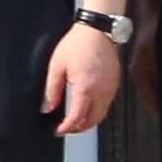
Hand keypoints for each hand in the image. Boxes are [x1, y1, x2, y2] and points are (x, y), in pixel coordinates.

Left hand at [45, 21, 123, 135]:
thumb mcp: (56, 66)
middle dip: (78, 128)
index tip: (58, 130)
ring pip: (101, 114)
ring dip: (88, 121)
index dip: (67, 127)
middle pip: (92, 120)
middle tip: (65, 127)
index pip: (78, 117)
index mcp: (86, 88)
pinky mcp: (115, 84)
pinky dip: (96, 110)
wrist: (97, 31)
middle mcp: (102, 91)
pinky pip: (106, 104)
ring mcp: (110, 89)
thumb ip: (51, 90)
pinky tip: (85, 106)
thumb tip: (47, 108)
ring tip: (73, 120)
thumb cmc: (77, 44)